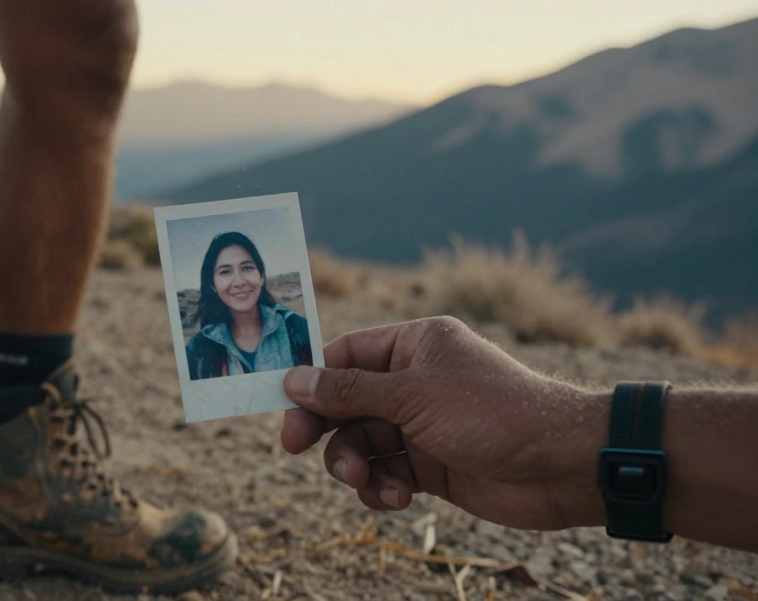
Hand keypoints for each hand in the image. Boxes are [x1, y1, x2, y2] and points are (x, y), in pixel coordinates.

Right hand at [281, 317, 607, 530]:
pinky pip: (387, 473)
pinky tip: (395, 497)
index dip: (311, 379)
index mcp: (414, 346)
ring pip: (362, 442)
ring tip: (365, 480)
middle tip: (296, 447)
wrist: (561, 465)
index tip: (282, 406)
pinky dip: (381, 487)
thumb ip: (349, 390)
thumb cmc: (492, 412)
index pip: (345, 355)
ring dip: (354, 463)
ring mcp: (423, 425)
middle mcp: (416, 381)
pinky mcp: (433, 465)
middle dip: (327, 428)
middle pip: (347, 402)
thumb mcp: (412, 395)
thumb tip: (295, 380)